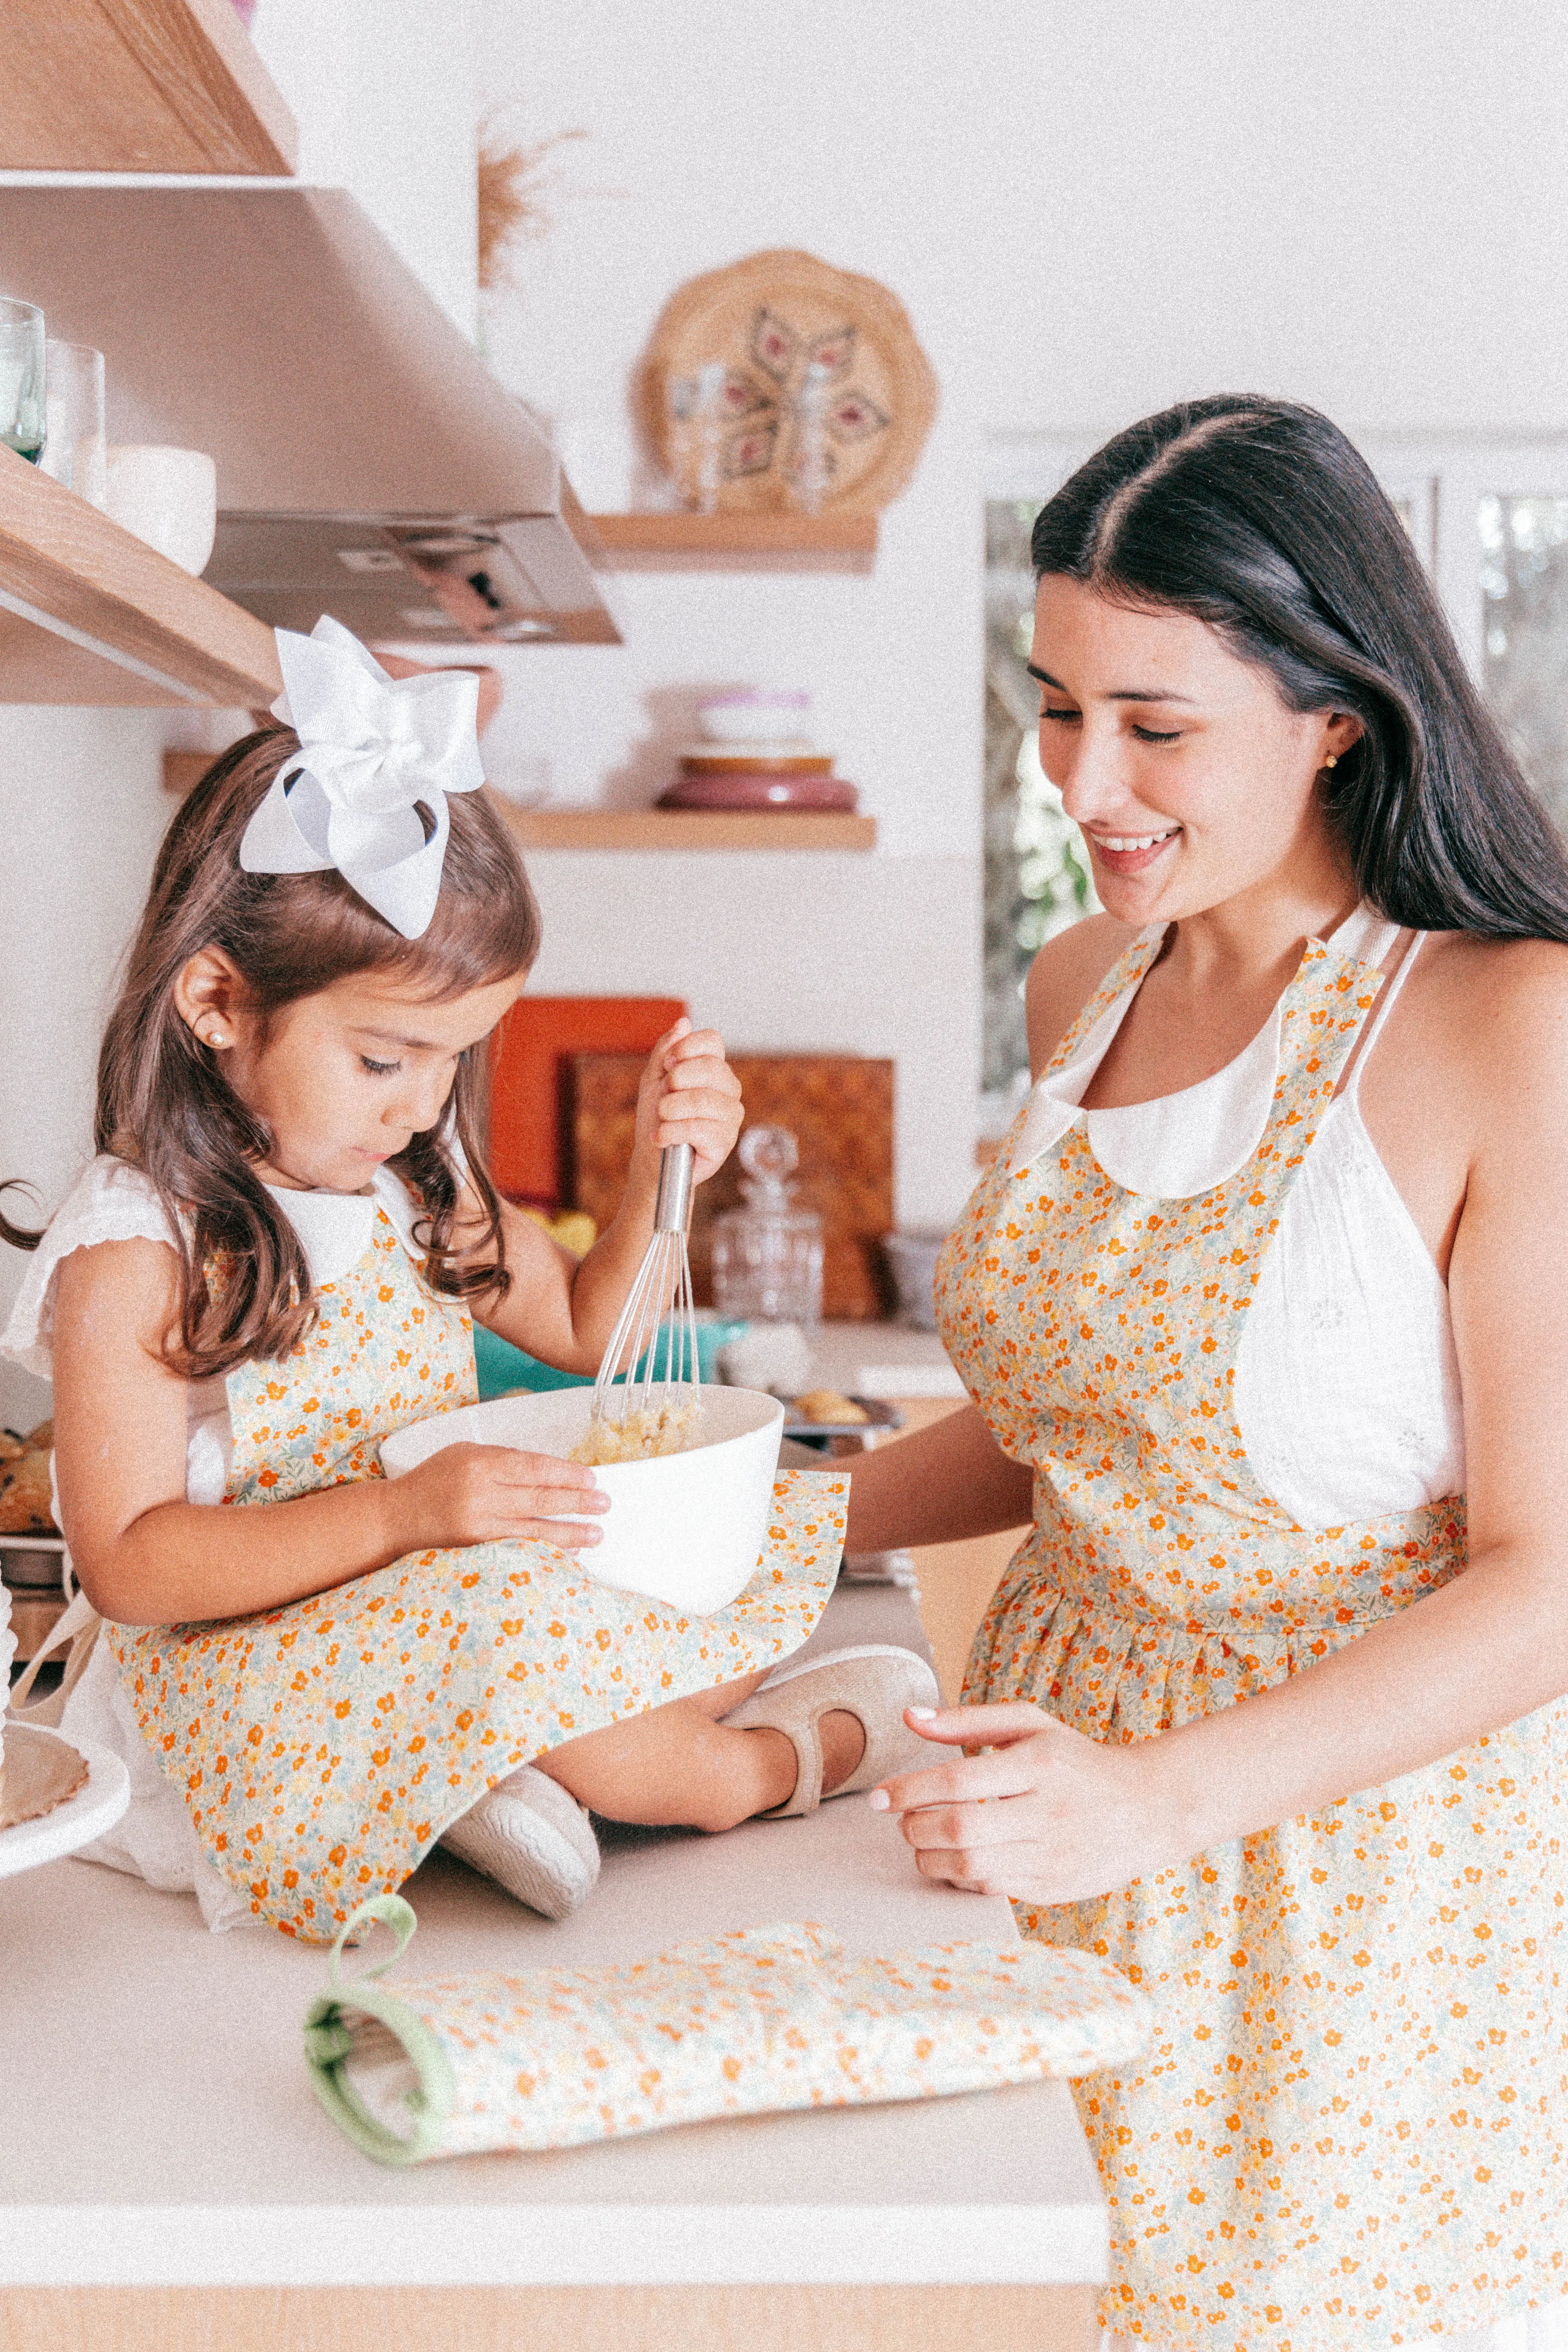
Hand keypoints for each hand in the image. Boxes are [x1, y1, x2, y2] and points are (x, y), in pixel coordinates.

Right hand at [394, 1442, 608, 1551]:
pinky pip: (518, 1548)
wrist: (396, 1516)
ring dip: (569, 1532)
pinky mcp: (474, 1548)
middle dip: (576, 1501)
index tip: (591, 1478)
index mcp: (479, 1462)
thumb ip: (503, 1458)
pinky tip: (566, 1550)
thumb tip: (548, 1469)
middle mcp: (479, 1492)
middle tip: (604, 1503)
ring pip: (532, 1528)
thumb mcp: (465, 1453)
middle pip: (538, 1497)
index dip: (566, 1473)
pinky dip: (545, 1549)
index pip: (533, 1467)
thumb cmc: (433, 1480)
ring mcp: (477, 1523)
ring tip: (596, 1533)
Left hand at [632, 1018, 743, 1186]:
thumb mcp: (654, 1078)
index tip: (668, 1064)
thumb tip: (684, 1023)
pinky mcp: (725, 1142)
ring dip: (671, 1108)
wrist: (652, 1156)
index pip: (713, 1042)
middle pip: (711, 1068)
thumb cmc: (656, 1116)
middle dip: (677, 1080)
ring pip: (704, 1099)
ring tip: (661, 1118)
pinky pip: (699, 1129)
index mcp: (714, 1069)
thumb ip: (667, 1050)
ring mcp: (730, 1116)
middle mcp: (729, 1090)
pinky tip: (661, 1137)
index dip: (687, 1048)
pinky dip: (671, 1132)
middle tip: (662, 1096)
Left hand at [868, 1701, 1175, 1905]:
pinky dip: (961, 1877)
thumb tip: (909, 1718)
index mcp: (1040, 1763)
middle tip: (901, 1821)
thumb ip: (967, 1720)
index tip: (879, 1796)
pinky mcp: (1055, 1887)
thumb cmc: (1077, 1760)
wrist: (1150, 1807)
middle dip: (913, 1828)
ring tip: (923, 1842)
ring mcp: (1054, 1854)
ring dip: (929, 1859)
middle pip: (958, 1829)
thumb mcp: (1030, 1725)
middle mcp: (1049, 1810)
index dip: (908, 1791)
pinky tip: (957, 1860)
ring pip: (970, 1867)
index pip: (957, 1780)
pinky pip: (991, 1889)